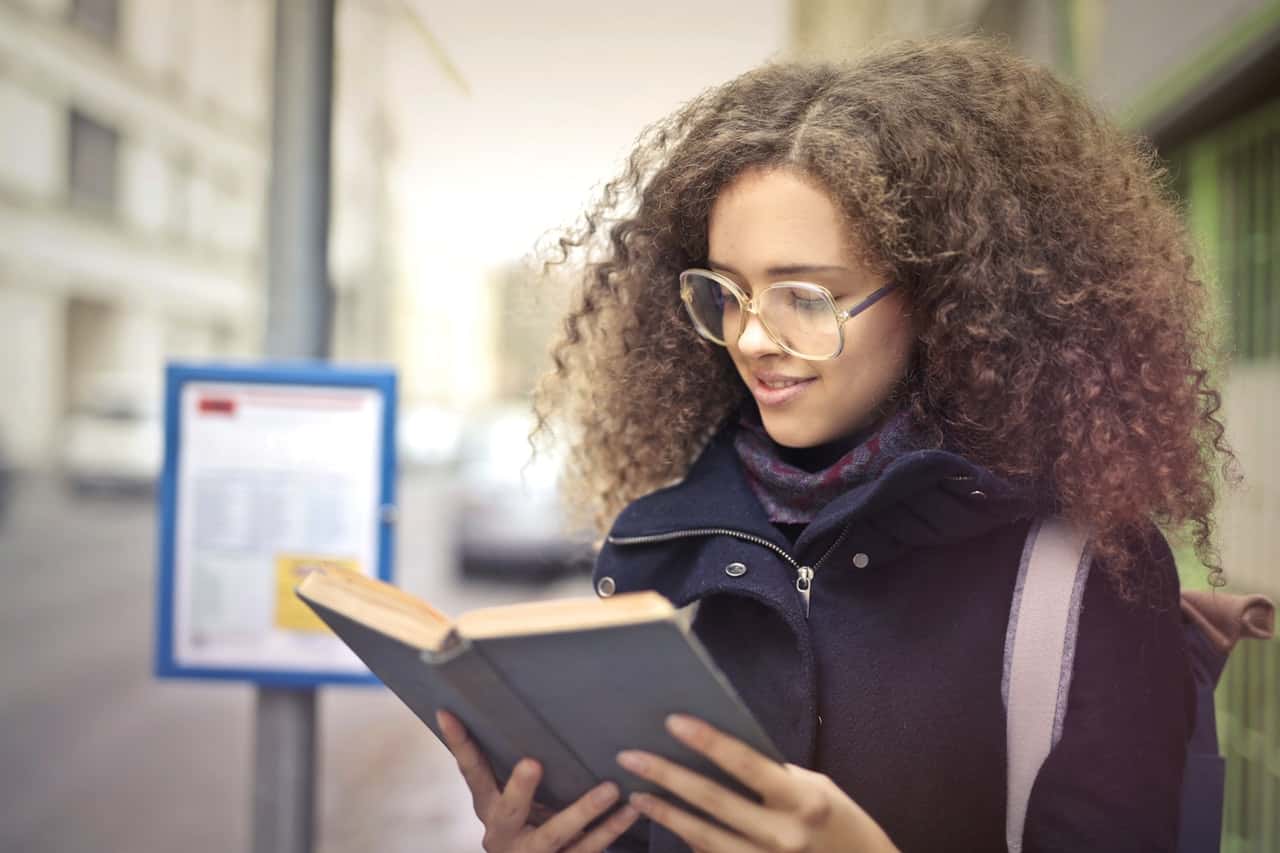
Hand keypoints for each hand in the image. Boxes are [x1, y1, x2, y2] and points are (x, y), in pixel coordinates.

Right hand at [436, 710, 640, 851]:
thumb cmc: (526, 823)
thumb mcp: (508, 799)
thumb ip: (510, 765)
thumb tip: (517, 699)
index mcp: (489, 807)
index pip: (471, 771)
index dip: (459, 742)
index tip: (448, 712)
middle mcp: (505, 834)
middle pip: (510, 810)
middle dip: (520, 789)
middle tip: (532, 763)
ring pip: (555, 835)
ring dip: (583, 811)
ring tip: (610, 789)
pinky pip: (588, 850)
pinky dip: (611, 829)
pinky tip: (632, 808)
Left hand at [615, 715, 898, 852]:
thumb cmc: (842, 823)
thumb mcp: (818, 788)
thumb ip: (776, 776)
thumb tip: (726, 756)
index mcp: (803, 799)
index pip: (745, 764)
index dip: (707, 741)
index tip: (673, 721)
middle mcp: (784, 835)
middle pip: (712, 801)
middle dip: (667, 776)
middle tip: (630, 757)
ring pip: (703, 837)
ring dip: (665, 813)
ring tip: (635, 793)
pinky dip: (688, 841)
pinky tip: (665, 823)